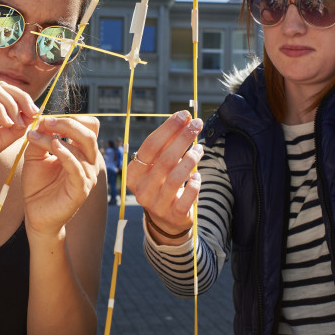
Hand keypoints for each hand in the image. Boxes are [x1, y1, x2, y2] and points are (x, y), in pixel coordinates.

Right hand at [0, 81, 38, 188]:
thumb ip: (12, 129)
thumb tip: (31, 118)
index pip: (5, 93)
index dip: (22, 101)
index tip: (35, 114)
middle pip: (2, 86)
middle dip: (21, 98)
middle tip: (33, 113)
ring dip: (11, 105)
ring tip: (17, 122)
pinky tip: (6, 122)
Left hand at [22, 115, 100, 237]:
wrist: (36, 214)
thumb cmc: (38, 186)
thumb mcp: (35, 157)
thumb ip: (40, 139)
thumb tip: (41, 123)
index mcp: (82, 152)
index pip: (89, 126)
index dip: (71, 118)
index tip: (47, 118)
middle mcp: (89, 162)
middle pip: (89, 133)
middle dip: (67, 122)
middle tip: (45, 121)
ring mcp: (88, 176)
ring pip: (82, 147)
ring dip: (58, 136)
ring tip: (37, 134)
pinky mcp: (81, 189)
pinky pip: (77, 167)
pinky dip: (66, 153)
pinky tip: (54, 145)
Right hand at [126, 111, 203, 238]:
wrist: (165, 220)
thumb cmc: (162, 184)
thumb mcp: (158, 166)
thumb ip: (168, 145)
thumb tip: (184, 118)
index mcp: (134, 173)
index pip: (150, 146)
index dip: (168, 128)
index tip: (184, 114)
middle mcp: (141, 189)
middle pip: (164, 159)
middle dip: (183, 138)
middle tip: (197, 124)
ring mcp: (156, 204)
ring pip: (175, 177)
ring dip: (191, 159)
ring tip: (200, 148)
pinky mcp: (173, 215)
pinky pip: (186, 198)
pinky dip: (194, 185)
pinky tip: (199, 176)